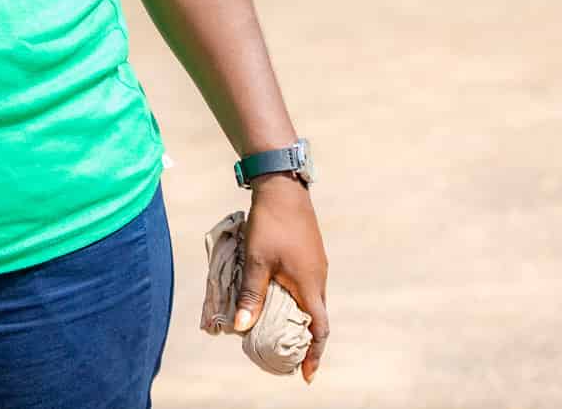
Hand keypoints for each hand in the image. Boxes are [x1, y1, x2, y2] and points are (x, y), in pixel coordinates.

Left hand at [233, 175, 329, 383]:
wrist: (282, 188)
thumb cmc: (270, 224)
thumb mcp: (256, 261)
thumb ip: (250, 295)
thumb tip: (241, 327)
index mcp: (310, 284)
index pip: (319, 329)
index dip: (314, 354)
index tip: (306, 374)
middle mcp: (318, 278)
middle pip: (316, 317)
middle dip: (304, 340)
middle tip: (287, 357)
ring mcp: (316, 265)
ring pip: (310, 300)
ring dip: (298, 318)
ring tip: (278, 330)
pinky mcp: (309, 254)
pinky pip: (305, 285)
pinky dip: (294, 299)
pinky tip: (276, 297)